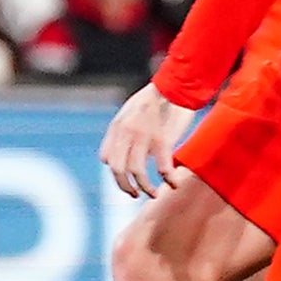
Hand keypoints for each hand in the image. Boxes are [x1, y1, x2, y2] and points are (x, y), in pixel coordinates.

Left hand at [98, 80, 196, 201]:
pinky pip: (162, 168)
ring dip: (145, 188)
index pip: (106, 158)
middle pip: (117, 169)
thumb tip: (118, 155)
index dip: (116, 172)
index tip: (127, 179)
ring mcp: (143, 137)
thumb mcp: (129, 112)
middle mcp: (125, 133)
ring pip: (137, 172)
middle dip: (125, 187)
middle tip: (135, 195)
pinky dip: (169, 180)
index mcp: (117, 127)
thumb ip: (122, 132)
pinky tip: (174, 184)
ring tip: (154, 194)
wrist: (174, 85)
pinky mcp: (163, 139)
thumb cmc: (155, 99)